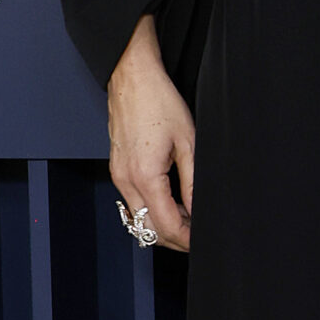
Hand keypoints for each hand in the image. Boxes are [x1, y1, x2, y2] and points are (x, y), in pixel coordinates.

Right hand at [108, 13, 194, 252]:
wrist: (132, 78)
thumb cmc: (159, 102)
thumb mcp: (188, 142)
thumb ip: (193, 182)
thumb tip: (198, 210)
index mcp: (144, 176)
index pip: (166, 224)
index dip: (187, 238)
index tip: (202, 240)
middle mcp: (125, 180)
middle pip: (148, 228)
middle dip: (175, 238)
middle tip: (198, 235)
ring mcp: (118, 175)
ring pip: (138, 218)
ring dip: (162, 224)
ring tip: (189, 219)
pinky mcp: (117, 168)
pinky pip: (132, 202)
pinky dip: (151, 210)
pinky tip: (171, 204)